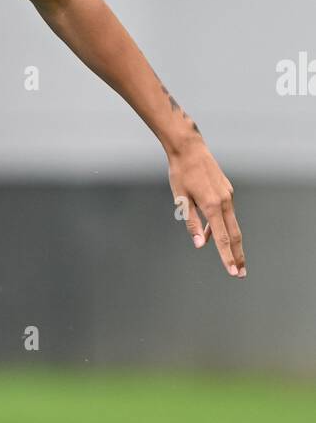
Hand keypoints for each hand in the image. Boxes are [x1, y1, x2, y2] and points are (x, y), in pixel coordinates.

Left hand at [168, 136, 244, 276]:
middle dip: (237, 255)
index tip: (233, 272)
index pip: (222, 238)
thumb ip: (192, 223)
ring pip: (231, 224)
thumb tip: (199, 244)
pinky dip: (220, 225)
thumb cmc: (181, 173)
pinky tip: (210, 232)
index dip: (227, 257)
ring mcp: (228, 195)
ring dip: (230, 242)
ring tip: (228, 259)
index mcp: (212, 205)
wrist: (190, 148)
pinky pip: (225, 213)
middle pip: (234, 235)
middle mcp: (224, 201)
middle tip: (241, 274)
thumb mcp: (181, 200)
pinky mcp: (227, 191)